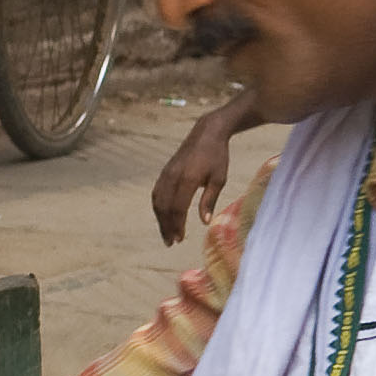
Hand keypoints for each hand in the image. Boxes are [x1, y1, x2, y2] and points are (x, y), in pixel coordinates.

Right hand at [151, 91, 258, 246]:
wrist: (206, 133)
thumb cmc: (217, 156)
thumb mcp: (219, 179)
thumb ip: (209, 200)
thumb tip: (204, 222)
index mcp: (188, 179)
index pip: (177, 208)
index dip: (177, 225)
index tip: (180, 239)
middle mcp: (173, 176)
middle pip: (164, 207)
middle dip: (166, 226)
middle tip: (171, 242)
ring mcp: (166, 173)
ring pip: (157, 201)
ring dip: (160, 219)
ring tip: (166, 233)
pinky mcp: (165, 171)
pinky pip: (156, 192)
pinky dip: (158, 207)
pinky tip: (162, 216)